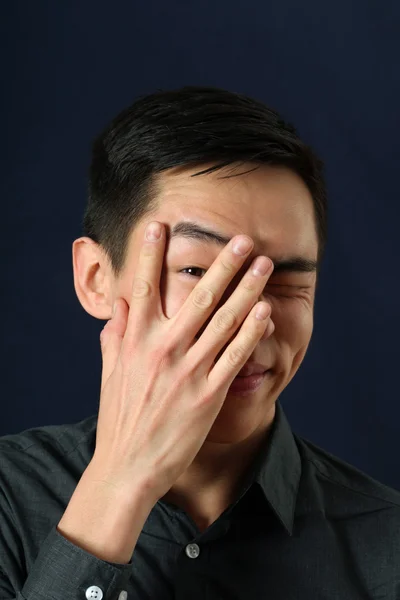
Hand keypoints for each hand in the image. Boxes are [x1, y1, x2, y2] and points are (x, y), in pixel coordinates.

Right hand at [94, 221, 274, 503]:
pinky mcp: (208, 396)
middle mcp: (161, 350)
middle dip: (222, 264)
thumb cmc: (119, 419)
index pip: (143, 287)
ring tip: (264, 265)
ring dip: (246, 289)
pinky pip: (235, 357)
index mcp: (134, 341)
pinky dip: (251, 331)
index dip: (151, 254)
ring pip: (223, 321)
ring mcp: (187, 372)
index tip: (161, 224)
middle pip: (197, 297)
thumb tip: (119, 306)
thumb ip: (115, 337)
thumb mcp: (110, 373)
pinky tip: (265, 310)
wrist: (128, 468)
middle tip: (242, 239)